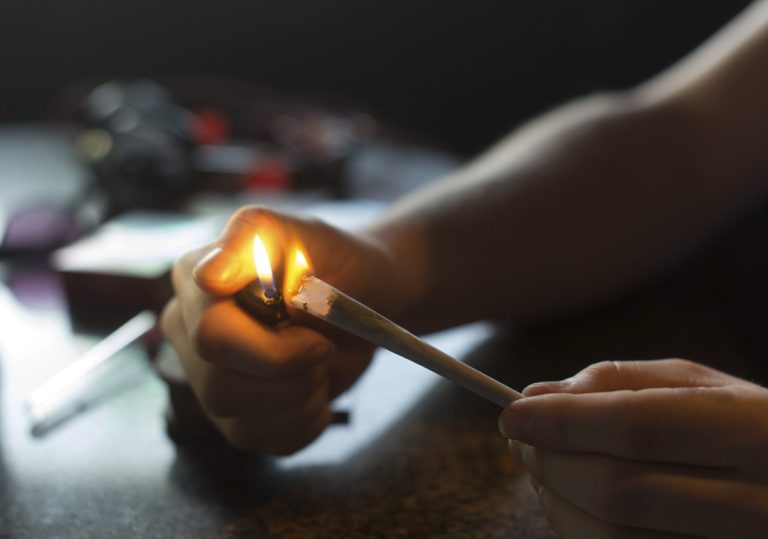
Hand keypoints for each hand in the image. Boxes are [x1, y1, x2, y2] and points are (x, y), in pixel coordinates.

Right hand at [161, 206, 400, 453]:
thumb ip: (255, 234)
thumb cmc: (335, 260)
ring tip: (319, 362)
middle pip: (222, 388)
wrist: (368, 298)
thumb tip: (208, 275)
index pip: (212, 338)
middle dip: (292, 375)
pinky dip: (305, 421)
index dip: (273, 350)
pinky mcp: (235, 416)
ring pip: (240, 424)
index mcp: (195, 282)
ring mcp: (207, 379)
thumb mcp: (304, 232)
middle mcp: (190, 333)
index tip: (314, 333)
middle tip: (324, 345)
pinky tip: (316, 388)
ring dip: (302, 398)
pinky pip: (264, 443)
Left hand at [499, 359, 767, 538]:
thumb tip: (537, 394)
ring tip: (540, 464)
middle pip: (618, 490)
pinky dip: (575, 526)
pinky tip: (569, 498)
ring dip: (555, 498)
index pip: (639, 427)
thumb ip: (617, 381)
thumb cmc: (739, 425)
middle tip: (519, 436)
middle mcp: (757, 503)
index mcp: (757, 433)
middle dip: (550, 460)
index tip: (512, 413)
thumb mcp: (696, 384)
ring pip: (611, 536)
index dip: (565, 422)